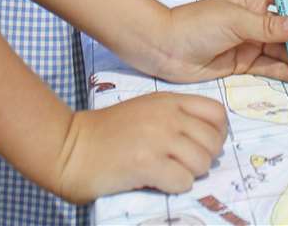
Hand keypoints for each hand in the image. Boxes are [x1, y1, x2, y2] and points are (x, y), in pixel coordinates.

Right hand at [51, 92, 226, 202]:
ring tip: (167, 173)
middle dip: (203, 159)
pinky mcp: (147, 163)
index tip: (201, 146)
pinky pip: (184, 181)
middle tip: (181, 165)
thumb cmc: (106, 134)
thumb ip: (175, 118)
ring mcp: (158, 138)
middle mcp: (168, 116)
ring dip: (188, 174)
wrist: (70, 147)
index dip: (217, 134)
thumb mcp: (145, 112)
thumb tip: (206, 142)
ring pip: (202, 163)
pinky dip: (174, 187)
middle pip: (213, 142)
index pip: (217, 113)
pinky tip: (155, 181)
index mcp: (169, 101)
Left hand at [150, 0, 287, 84]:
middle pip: (286, 26)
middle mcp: (254, 20)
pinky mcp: (244, 64)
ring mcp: (250, 42)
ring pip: (280, 48)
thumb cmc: (196, 25)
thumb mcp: (234, 21)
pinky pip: (270, 66)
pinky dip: (284, 70)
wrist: (166, 49)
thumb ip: (267, 26)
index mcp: (252, 0)